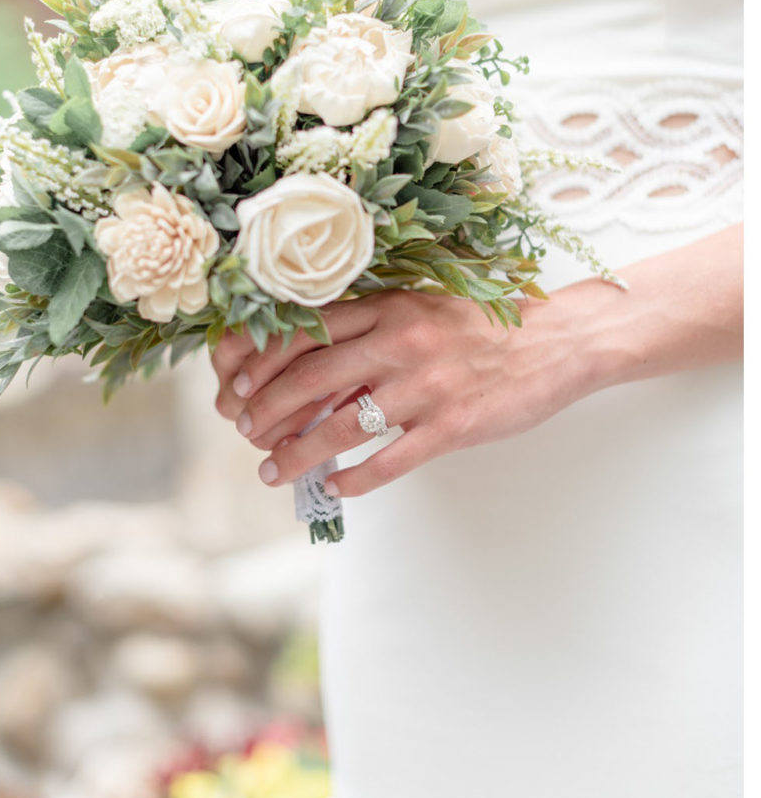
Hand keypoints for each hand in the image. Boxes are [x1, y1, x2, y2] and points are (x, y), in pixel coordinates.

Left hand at [211, 289, 587, 497]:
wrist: (561, 340)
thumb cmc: (479, 326)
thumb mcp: (416, 309)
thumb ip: (366, 330)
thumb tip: (304, 367)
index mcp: (386, 308)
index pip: (303, 334)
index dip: (260, 363)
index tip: (236, 386)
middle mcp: (400, 343)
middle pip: (310, 380)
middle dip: (265, 411)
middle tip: (244, 432)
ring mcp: (427, 386)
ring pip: (342, 426)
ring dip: (299, 453)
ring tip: (273, 470)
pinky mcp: (454, 425)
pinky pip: (390, 460)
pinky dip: (355, 479)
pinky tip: (334, 488)